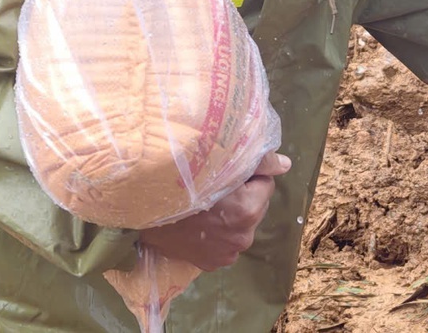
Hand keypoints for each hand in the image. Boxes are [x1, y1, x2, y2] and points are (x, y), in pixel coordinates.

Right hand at [139, 152, 291, 270]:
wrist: (141, 209)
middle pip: (253, 206)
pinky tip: (198, 223)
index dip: (247, 175)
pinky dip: (216, 232)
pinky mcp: (211, 264)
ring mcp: (226, 254)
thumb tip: (286, 165)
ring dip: (228, 214)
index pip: (264, 184)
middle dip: (240, 196)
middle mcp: (242, 237)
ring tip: (203, 204)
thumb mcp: (218, 163)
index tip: (226, 171)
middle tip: (214, 186)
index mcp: (247, 211)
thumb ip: (258, 163)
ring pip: (238, 224)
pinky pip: (223, 242)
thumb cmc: (179, 179)